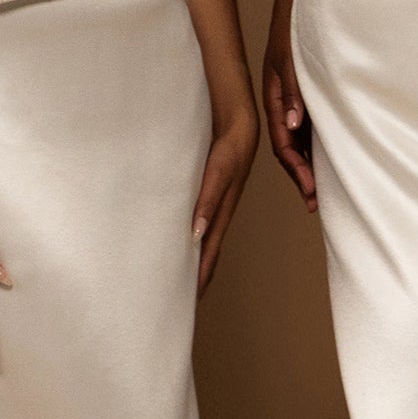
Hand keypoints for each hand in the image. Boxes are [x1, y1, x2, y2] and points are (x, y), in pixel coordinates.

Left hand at [191, 109, 258, 292]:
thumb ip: (208, 199)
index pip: (209, 252)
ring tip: (179, 272)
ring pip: (203, 236)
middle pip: (207, 250)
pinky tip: (181, 233)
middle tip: (181, 295)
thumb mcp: (219, 171)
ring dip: (193, 255)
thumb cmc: (232, 144)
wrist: (238, 120)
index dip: (201, 275)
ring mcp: (215, 201)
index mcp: (222, 211)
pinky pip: (199, 218)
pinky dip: (191, 232)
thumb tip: (196, 233)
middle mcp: (219, 210)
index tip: (190, 298)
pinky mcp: (209, 190)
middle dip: (197, 273)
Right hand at [263, 0, 316, 211]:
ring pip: (300, 136)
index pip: (282, 141)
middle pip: (289, 146)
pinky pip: (312, 122)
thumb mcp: (291, 56)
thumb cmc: (295, 21)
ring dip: (310, 162)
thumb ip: (293, 90)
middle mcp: (284, 99)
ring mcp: (296, 95)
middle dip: (301, 174)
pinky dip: (318, 142)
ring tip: (323, 188)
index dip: (296, 168)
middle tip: (316, 201)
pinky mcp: (309, 89)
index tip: (310, 190)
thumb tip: (294, 126)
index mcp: (274, 94)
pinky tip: (330, 154)